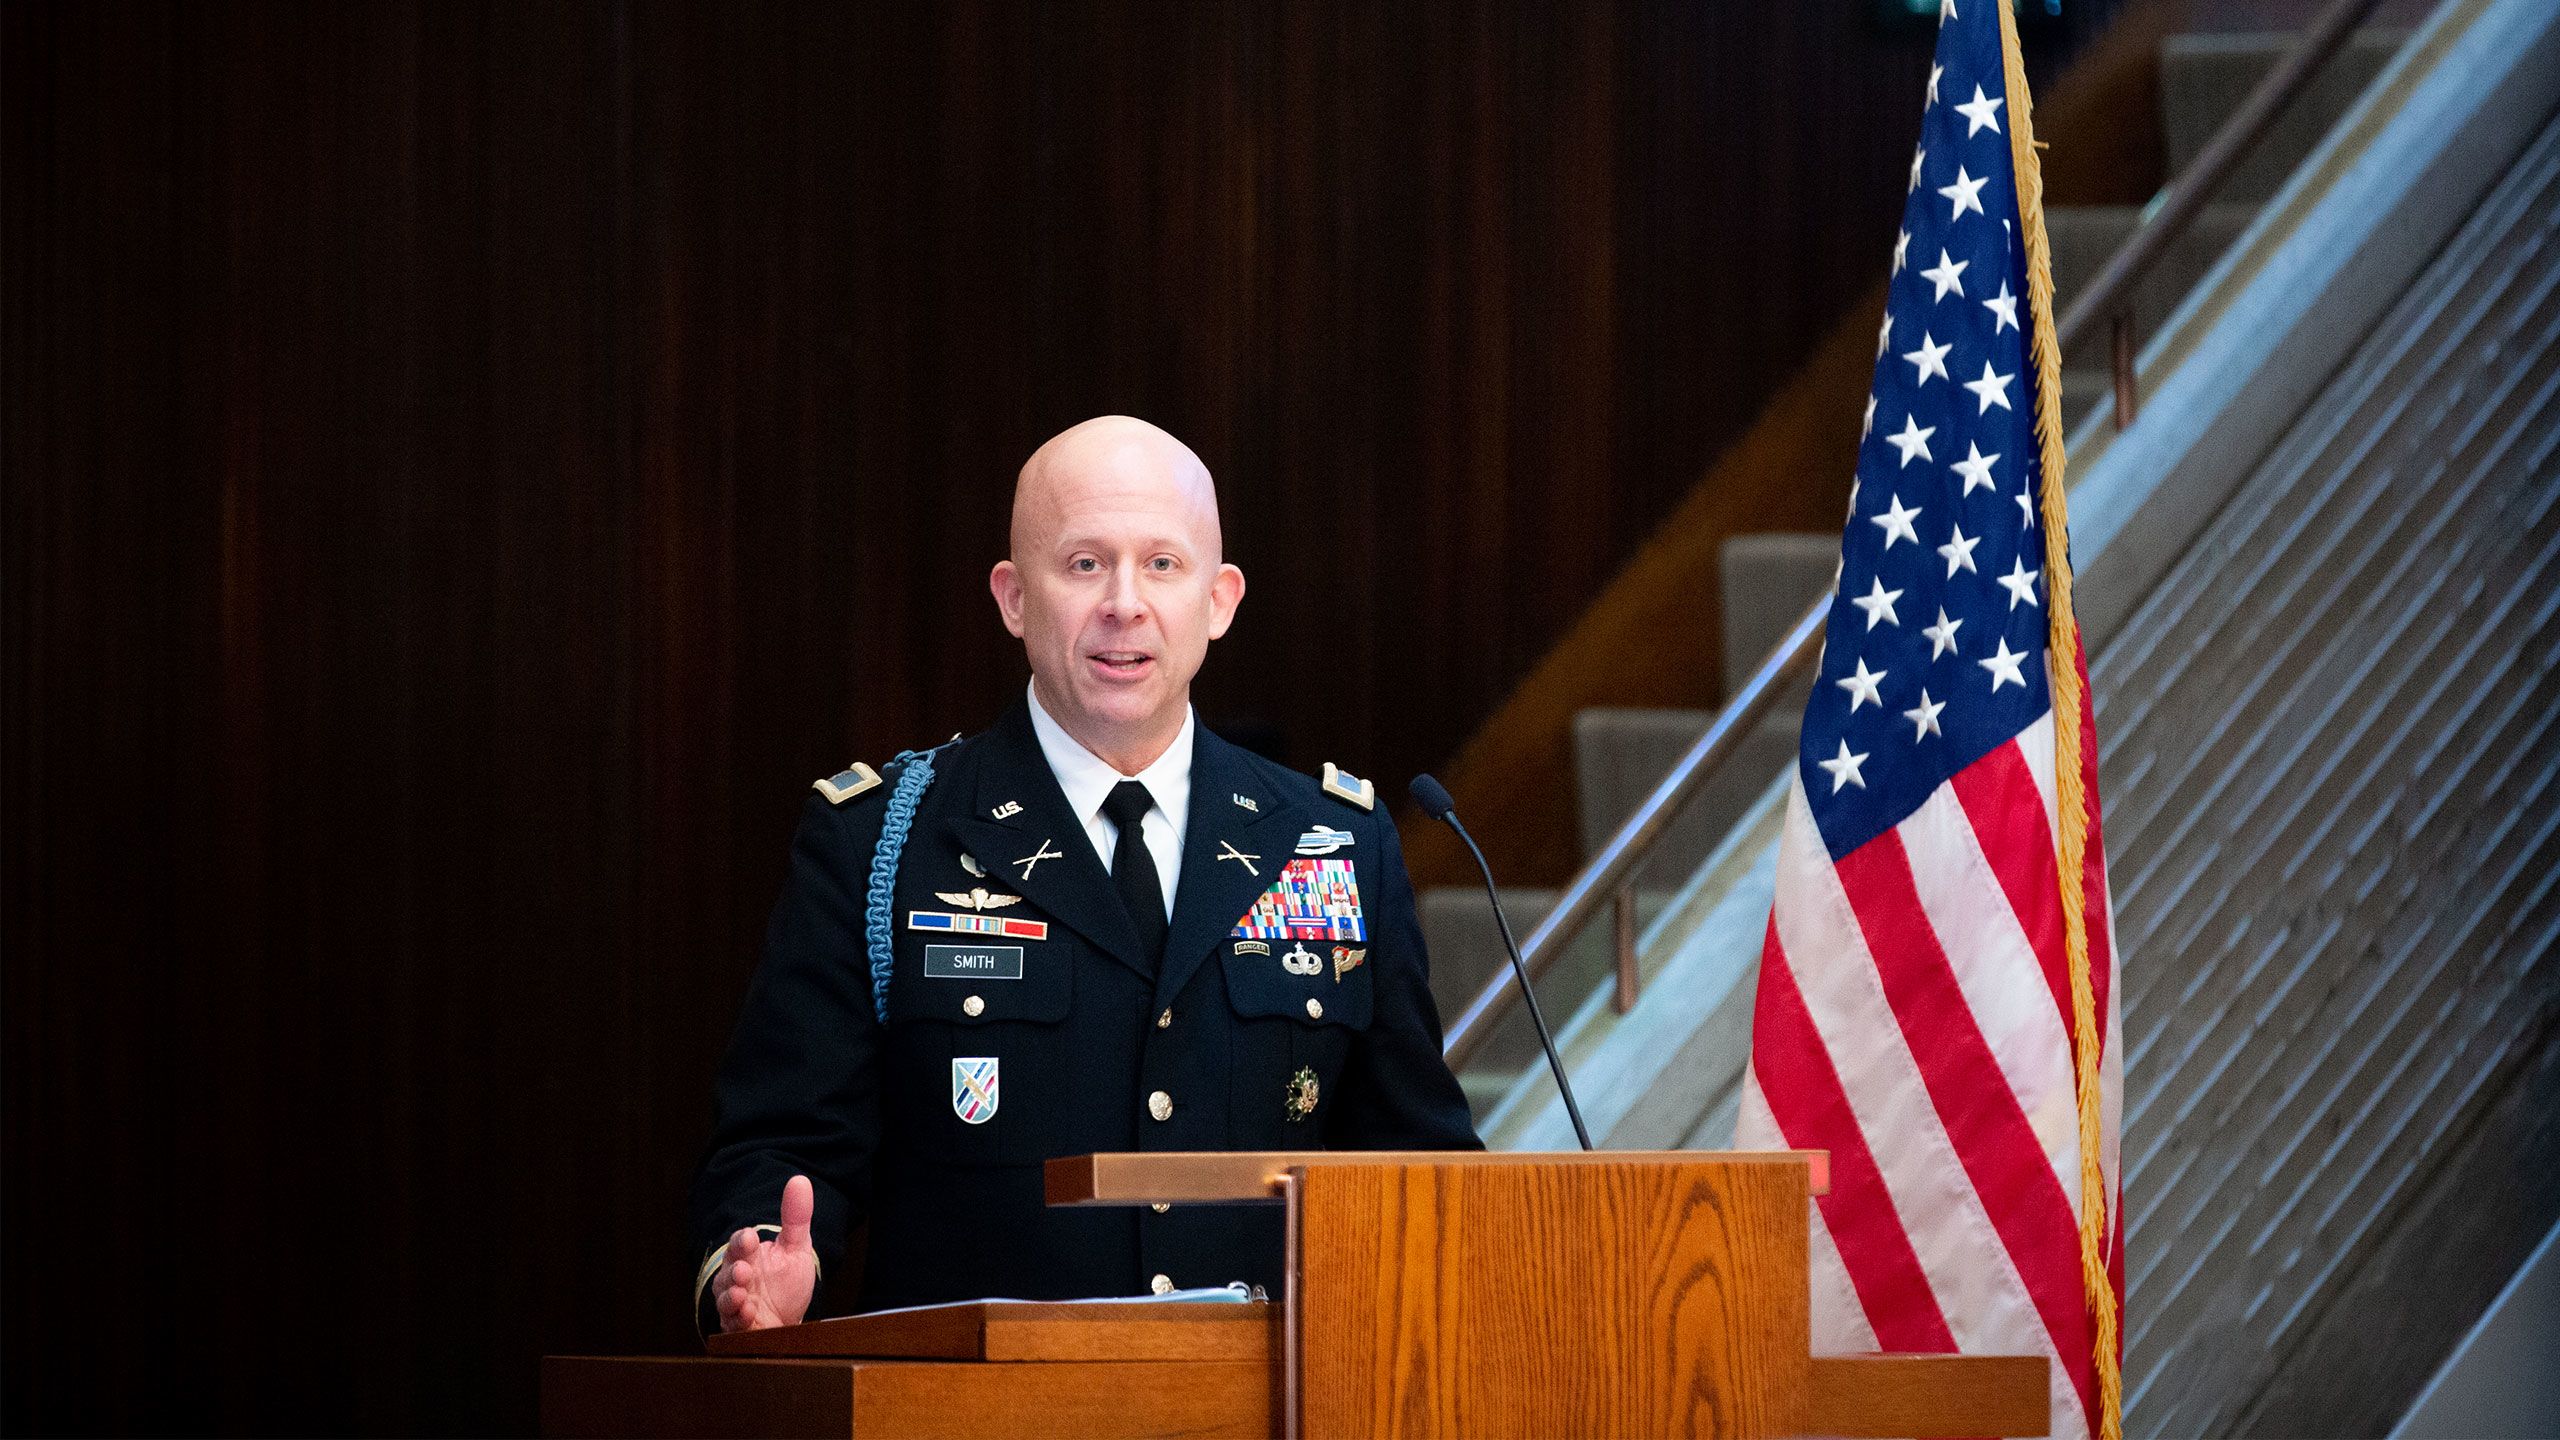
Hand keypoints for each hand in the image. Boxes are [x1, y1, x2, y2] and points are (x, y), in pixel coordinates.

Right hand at [713, 1174, 818, 1332]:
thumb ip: (796, 1217)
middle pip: (728, 1272)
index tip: (750, 1237)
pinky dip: (739, 1320)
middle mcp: (737, 1279)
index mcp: (748, 1256)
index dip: (742, 1241)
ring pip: (725, 1299)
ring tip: (741, 1294)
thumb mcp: (796, 1247)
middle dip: (734, 1272)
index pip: (739, 1244)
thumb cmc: (787, 1282)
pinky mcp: (740, 1328)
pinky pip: (733, 1325)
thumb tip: (800, 1180)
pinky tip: (747, 1314)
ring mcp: (736, 1304)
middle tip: (744, 1270)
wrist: (791, 1320)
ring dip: (731, 1297)